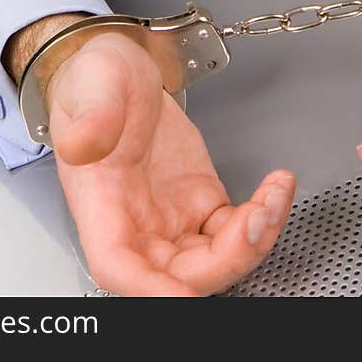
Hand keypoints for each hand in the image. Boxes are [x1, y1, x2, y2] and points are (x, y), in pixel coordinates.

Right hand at [46, 30, 295, 295]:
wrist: (122, 69)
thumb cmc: (96, 82)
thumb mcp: (92, 85)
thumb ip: (91, 116)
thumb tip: (86, 141)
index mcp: (101, 204)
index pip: (119, 267)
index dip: (151, 290)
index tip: (183, 292)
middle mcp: (137, 223)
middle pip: (180, 276)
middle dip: (226, 259)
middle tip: (255, 217)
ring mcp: (172, 218)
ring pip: (215, 261)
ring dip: (253, 240)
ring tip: (274, 195)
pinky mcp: (201, 202)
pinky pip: (236, 230)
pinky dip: (263, 217)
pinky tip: (275, 187)